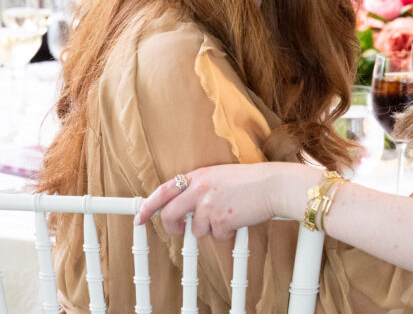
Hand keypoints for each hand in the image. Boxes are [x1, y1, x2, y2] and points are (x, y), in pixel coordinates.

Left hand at [135, 163, 285, 239]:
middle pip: (169, 215)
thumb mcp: (220, 176)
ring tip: (228, 215)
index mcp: (198, 176)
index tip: (140, 217)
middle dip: (173, 227)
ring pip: (196, 229)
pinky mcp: (220, 220)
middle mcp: (199, 189)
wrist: (272, 185)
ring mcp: (208, 206)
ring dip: (210, 228)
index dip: (148, 206)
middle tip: (180, 229)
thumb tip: (186, 209)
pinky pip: (215, 236)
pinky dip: (226, 233)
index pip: (163, 191)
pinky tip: (237, 220)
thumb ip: (200, 189)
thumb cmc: (250, 181)